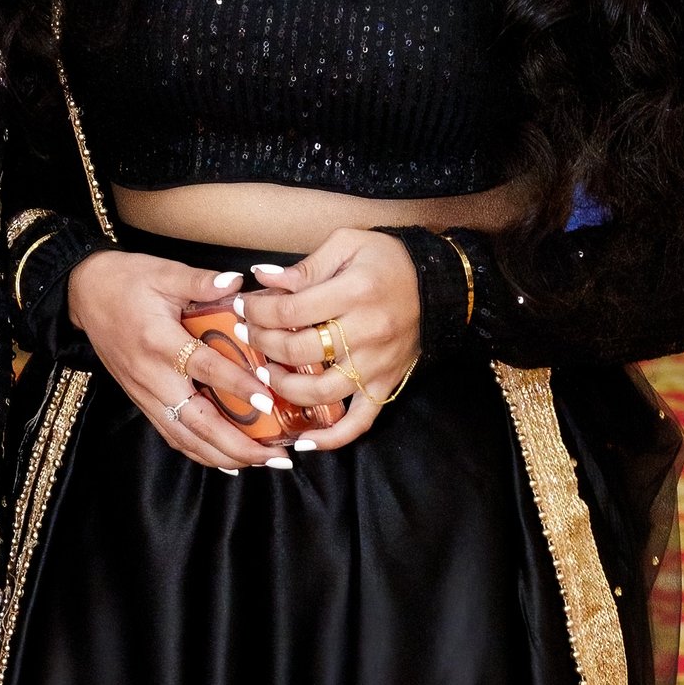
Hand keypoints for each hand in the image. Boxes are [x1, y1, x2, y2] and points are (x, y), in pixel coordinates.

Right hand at [66, 246, 292, 473]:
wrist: (85, 294)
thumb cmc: (127, 281)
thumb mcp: (164, 272)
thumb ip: (202, 281)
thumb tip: (239, 284)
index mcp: (159, 341)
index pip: (204, 368)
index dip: (237, 385)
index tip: (267, 401)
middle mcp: (151, 376)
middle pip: (196, 421)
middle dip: (237, 444)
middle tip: (275, 455)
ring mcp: (144, 394)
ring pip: (184, 437)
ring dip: (223, 456)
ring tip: (261, 462)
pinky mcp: (142, 401)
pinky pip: (173, 435)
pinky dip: (201, 453)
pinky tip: (228, 462)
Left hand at [240, 227, 422, 453]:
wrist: (440, 283)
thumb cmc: (389, 260)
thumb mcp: (348, 244)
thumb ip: (305, 266)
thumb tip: (262, 279)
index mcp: (355, 292)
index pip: (291, 310)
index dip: (258, 311)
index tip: (243, 308)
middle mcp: (367, 332)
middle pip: (299, 350)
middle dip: (263, 343)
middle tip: (247, 334)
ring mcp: (377, 364)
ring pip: (321, 391)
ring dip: (284, 386)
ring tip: (265, 372)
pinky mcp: (387, 384)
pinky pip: (360, 422)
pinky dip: (331, 438)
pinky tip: (304, 440)